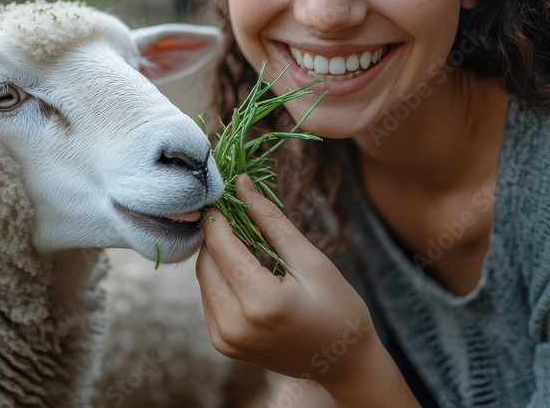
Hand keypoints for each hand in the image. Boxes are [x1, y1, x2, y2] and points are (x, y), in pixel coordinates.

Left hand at [195, 174, 386, 396]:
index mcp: (261, 303)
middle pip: (207, 261)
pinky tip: (245, 269)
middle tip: (235, 210)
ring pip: (205, 279)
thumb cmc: (338, 308)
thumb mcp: (310, 260)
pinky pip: (210, 299)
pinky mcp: (223, 345)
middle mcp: (234, 326)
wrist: (344, 364)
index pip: (221, 245)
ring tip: (245, 239)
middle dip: (217, 232)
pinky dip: (221, 278)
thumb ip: (271, 221)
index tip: (223, 191)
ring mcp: (226, 340)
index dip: (219, 214)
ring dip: (218, 255)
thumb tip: (241, 183)